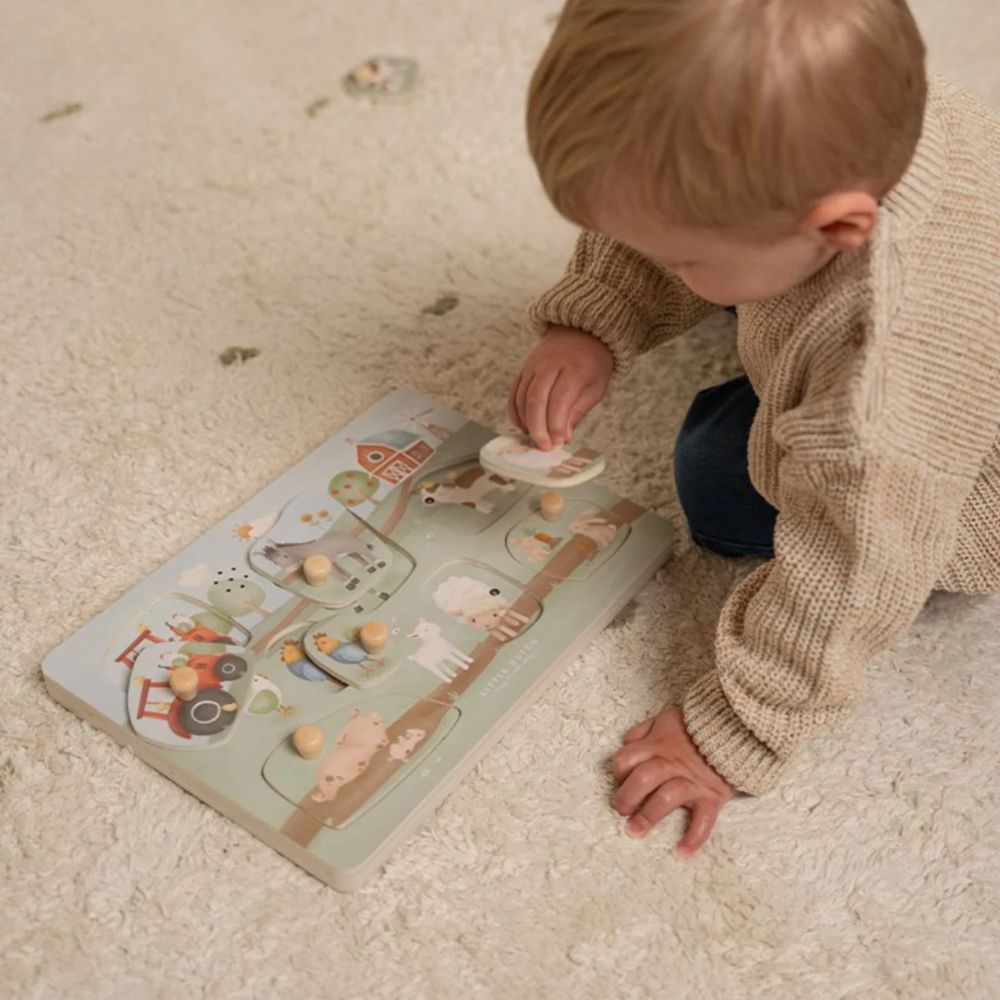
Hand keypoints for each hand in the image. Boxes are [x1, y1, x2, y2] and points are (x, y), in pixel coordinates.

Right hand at [507, 325, 612, 449]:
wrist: (579, 332)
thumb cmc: (592, 363)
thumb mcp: (596, 386)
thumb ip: (578, 411)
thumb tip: (563, 438)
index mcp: (574, 368)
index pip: (560, 399)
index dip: (556, 424)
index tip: (557, 443)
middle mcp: (550, 365)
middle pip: (536, 398)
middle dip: (538, 427)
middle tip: (543, 447)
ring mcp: (533, 365)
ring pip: (522, 397)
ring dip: (526, 422)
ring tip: (536, 439)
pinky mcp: (524, 369)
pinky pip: (514, 393)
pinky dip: (515, 413)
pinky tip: (524, 427)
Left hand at [611, 706, 733, 856]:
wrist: (734, 730)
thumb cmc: (694, 727)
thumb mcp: (664, 720)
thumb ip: (643, 732)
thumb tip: (627, 745)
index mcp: (657, 745)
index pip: (627, 758)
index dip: (619, 771)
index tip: (620, 782)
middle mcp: (671, 764)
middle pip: (642, 779)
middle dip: (626, 797)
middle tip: (621, 811)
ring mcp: (692, 781)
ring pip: (665, 798)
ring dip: (648, 816)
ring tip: (635, 831)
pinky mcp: (712, 796)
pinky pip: (703, 820)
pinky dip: (694, 838)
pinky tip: (683, 852)